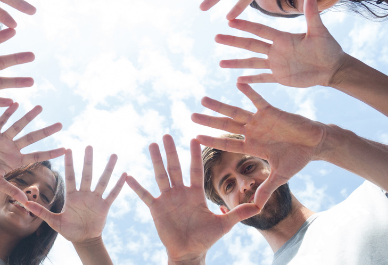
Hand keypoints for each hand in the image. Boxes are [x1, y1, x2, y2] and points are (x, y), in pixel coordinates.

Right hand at [0, 103, 65, 203]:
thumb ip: (10, 190)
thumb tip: (25, 202)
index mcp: (15, 160)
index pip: (37, 156)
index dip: (50, 153)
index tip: (65, 149)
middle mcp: (12, 148)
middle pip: (32, 138)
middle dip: (45, 132)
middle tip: (60, 124)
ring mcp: (2, 140)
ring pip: (18, 126)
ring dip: (28, 117)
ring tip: (40, 107)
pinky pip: (1, 122)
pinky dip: (7, 113)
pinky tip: (15, 104)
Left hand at [25, 146, 125, 243]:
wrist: (83, 239)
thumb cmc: (68, 230)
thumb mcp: (53, 221)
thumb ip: (41, 211)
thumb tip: (25, 202)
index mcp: (72, 196)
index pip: (70, 176)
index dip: (70, 163)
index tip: (69, 149)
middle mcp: (84, 194)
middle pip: (87, 174)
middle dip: (88, 161)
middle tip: (89, 145)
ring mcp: (95, 199)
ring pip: (102, 180)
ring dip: (108, 169)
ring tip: (113, 155)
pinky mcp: (104, 206)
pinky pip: (112, 194)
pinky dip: (118, 185)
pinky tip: (124, 175)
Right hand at [127, 136, 258, 263]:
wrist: (189, 252)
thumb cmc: (206, 238)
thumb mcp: (224, 225)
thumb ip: (238, 213)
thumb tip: (259, 207)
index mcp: (195, 193)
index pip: (195, 170)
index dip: (195, 155)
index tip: (194, 138)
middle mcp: (180, 192)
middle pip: (175, 167)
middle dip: (171, 151)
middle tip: (166, 134)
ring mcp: (167, 199)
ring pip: (160, 175)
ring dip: (155, 160)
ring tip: (151, 145)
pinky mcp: (156, 209)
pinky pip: (145, 195)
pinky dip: (136, 186)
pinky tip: (128, 176)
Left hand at [192, 84, 327, 210]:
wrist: (315, 144)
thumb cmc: (298, 159)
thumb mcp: (280, 177)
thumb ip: (266, 190)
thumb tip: (256, 208)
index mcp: (252, 146)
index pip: (227, 144)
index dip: (212, 141)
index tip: (195, 137)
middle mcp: (252, 132)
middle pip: (225, 126)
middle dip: (209, 121)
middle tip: (191, 116)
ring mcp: (260, 120)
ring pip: (235, 112)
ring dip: (219, 106)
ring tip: (203, 99)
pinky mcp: (271, 111)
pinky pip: (257, 100)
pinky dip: (248, 92)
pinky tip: (237, 83)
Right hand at [217, 0, 348, 87]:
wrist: (333, 68)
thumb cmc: (329, 48)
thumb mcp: (319, 30)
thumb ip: (312, 13)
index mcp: (282, 38)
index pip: (260, 30)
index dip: (245, 26)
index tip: (230, 21)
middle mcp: (276, 50)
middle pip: (250, 45)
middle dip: (233, 42)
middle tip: (216, 38)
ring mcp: (276, 64)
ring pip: (252, 62)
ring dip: (236, 63)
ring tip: (220, 63)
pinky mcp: (280, 77)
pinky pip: (263, 78)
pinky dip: (251, 80)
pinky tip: (238, 81)